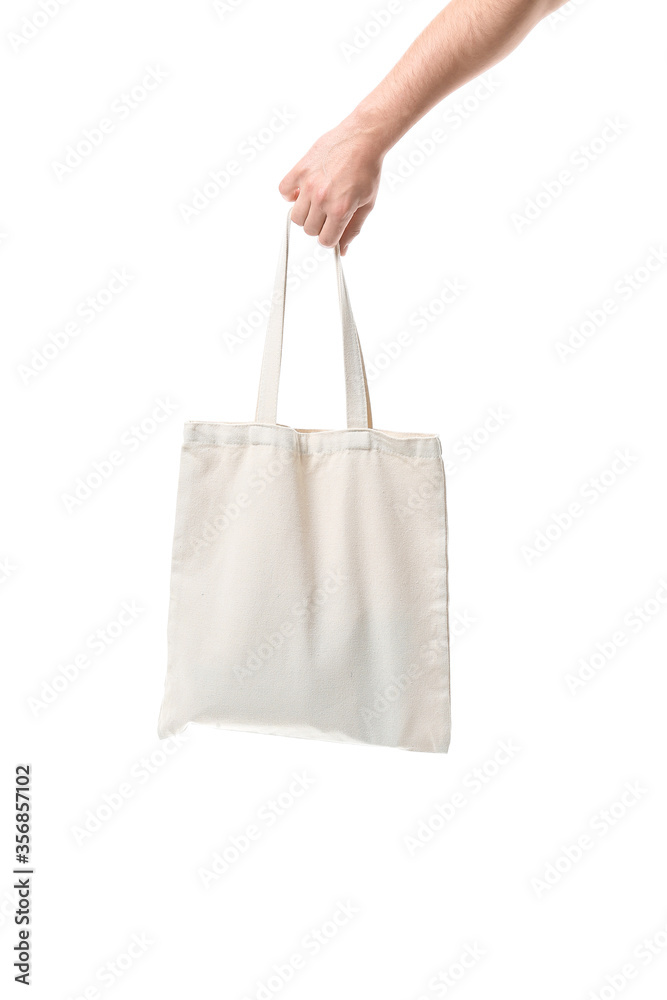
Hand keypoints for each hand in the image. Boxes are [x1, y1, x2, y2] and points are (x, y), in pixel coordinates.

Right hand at [279, 115, 384, 254]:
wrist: (363, 139)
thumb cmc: (367, 170)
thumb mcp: (366, 204)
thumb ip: (353, 229)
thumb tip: (343, 250)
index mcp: (340, 209)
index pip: (325, 241)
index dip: (330, 238)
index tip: (332, 230)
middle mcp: (322, 198)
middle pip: (309, 230)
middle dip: (319, 225)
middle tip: (327, 213)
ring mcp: (309, 183)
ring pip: (296, 216)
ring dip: (305, 213)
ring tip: (316, 201)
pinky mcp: (300, 169)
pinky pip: (283, 191)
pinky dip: (289, 194)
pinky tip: (301, 190)